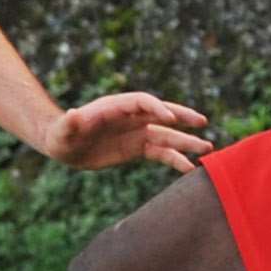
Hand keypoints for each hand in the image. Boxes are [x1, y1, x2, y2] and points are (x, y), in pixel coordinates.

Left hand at [41, 93, 211, 173]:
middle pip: (161, 113)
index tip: (169, 118)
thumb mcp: (64, 129)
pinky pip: (161, 153)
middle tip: (202, 121)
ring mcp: (137, 132)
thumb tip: (74, 115)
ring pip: (167, 134)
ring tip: (207, 147)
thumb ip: (71, 122)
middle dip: (182, 116)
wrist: (65, 146)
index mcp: (116, 107)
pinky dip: (175, 159)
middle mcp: (131, 117)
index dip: (156, 107)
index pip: (142, 102)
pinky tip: (190, 168)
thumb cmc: (63, 134)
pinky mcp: (138, 148)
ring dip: (186, 141)